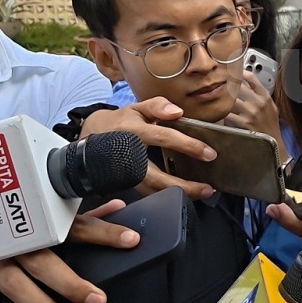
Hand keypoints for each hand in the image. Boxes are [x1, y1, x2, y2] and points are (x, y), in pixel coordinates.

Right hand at [0, 201, 139, 302]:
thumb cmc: (21, 228)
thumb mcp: (50, 219)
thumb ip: (82, 218)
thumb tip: (117, 208)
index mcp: (38, 224)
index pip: (77, 226)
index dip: (105, 233)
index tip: (131, 240)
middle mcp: (14, 243)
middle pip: (43, 262)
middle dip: (71, 284)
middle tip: (97, 300)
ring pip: (16, 286)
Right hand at [82, 97, 216, 199]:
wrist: (91, 135)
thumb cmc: (120, 121)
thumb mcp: (138, 108)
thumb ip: (158, 106)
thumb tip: (177, 111)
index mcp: (133, 131)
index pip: (164, 137)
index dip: (188, 145)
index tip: (210, 154)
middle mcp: (128, 155)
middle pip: (157, 177)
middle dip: (184, 186)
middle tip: (208, 188)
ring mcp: (124, 173)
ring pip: (152, 190)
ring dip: (178, 194)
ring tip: (201, 193)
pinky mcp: (124, 184)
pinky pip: (147, 193)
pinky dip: (166, 196)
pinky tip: (184, 195)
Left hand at [224, 72, 285, 151]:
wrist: (273, 144)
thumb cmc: (270, 126)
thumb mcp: (271, 107)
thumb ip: (261, 95)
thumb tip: (248, 83)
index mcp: (265, 97)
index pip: (251, 78)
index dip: (240, 73)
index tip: (232, 73)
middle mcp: (258, 103)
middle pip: (238, 86)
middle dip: (227, 85)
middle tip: (219, 85)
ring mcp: (250, 113)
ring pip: (230, 99)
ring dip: (222, 99)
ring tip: (216, 98)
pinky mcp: (242, 123)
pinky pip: (227, 114)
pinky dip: (221, 113)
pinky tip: (218, 113)